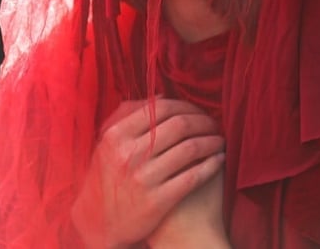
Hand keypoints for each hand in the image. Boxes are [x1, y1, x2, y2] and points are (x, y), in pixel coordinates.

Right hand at [70, 98, 224, 247]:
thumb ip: (128, 117)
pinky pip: (194, 177)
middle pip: (180, 125)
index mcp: (116, 135)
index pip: (160, 108)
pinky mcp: (157, 201)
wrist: (99, 223)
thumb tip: (162, 97)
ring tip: (220, 141)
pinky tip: (219, 160)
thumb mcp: (107, 145)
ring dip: (212, 142)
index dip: (186, 106)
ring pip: (190, 149)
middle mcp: (128, 154)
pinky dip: (212, 165)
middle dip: (204, 121)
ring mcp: (143, 178)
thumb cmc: (108, 177)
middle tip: (214, 124)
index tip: (198, 111)